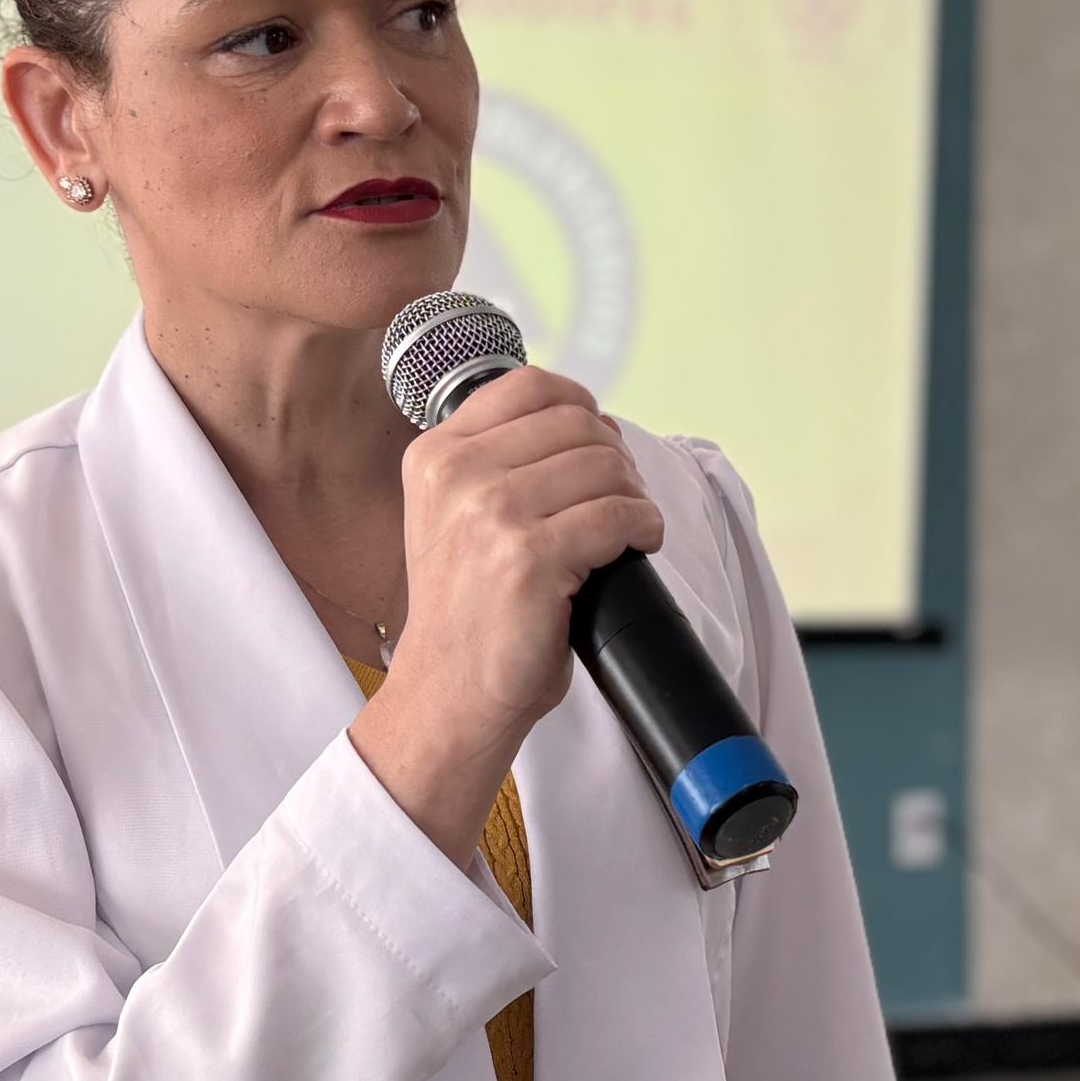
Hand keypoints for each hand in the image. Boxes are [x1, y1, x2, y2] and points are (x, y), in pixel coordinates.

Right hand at [348, 366, 658, 855]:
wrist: (448, 695)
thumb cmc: (466, 613)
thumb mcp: (450, 515)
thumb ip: (494, 462)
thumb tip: (586, 420)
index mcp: (435, 454)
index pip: (530, 386)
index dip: (581, 406)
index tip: (597, 441)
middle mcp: (457, 473)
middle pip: (578, 422)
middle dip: (614, 457)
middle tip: (619, 497)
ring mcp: (492, 513)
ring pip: (605, 464)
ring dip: (634, 494)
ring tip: (628, 526)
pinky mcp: (531, 557)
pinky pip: (619, 514)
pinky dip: (644, 527)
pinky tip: (638, 545)